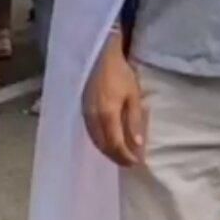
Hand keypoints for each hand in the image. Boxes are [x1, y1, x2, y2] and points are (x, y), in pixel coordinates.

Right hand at [82, 32, 146, 167]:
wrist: (100, 57)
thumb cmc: (120, 74)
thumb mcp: (133, 96)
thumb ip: (134, 121)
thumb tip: (137, 144)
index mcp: (107, 115)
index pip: (116, 144)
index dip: (125, 156)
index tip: (136, 162)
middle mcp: (93, 118)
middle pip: (104, 146)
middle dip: (117, 157)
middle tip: (129, 162)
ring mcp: (85, 115)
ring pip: (96, 142)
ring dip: (108, 152)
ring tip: (120, 155)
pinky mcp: (82, 111)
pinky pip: (91, 133)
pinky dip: (100, 142)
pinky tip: (108, 142)